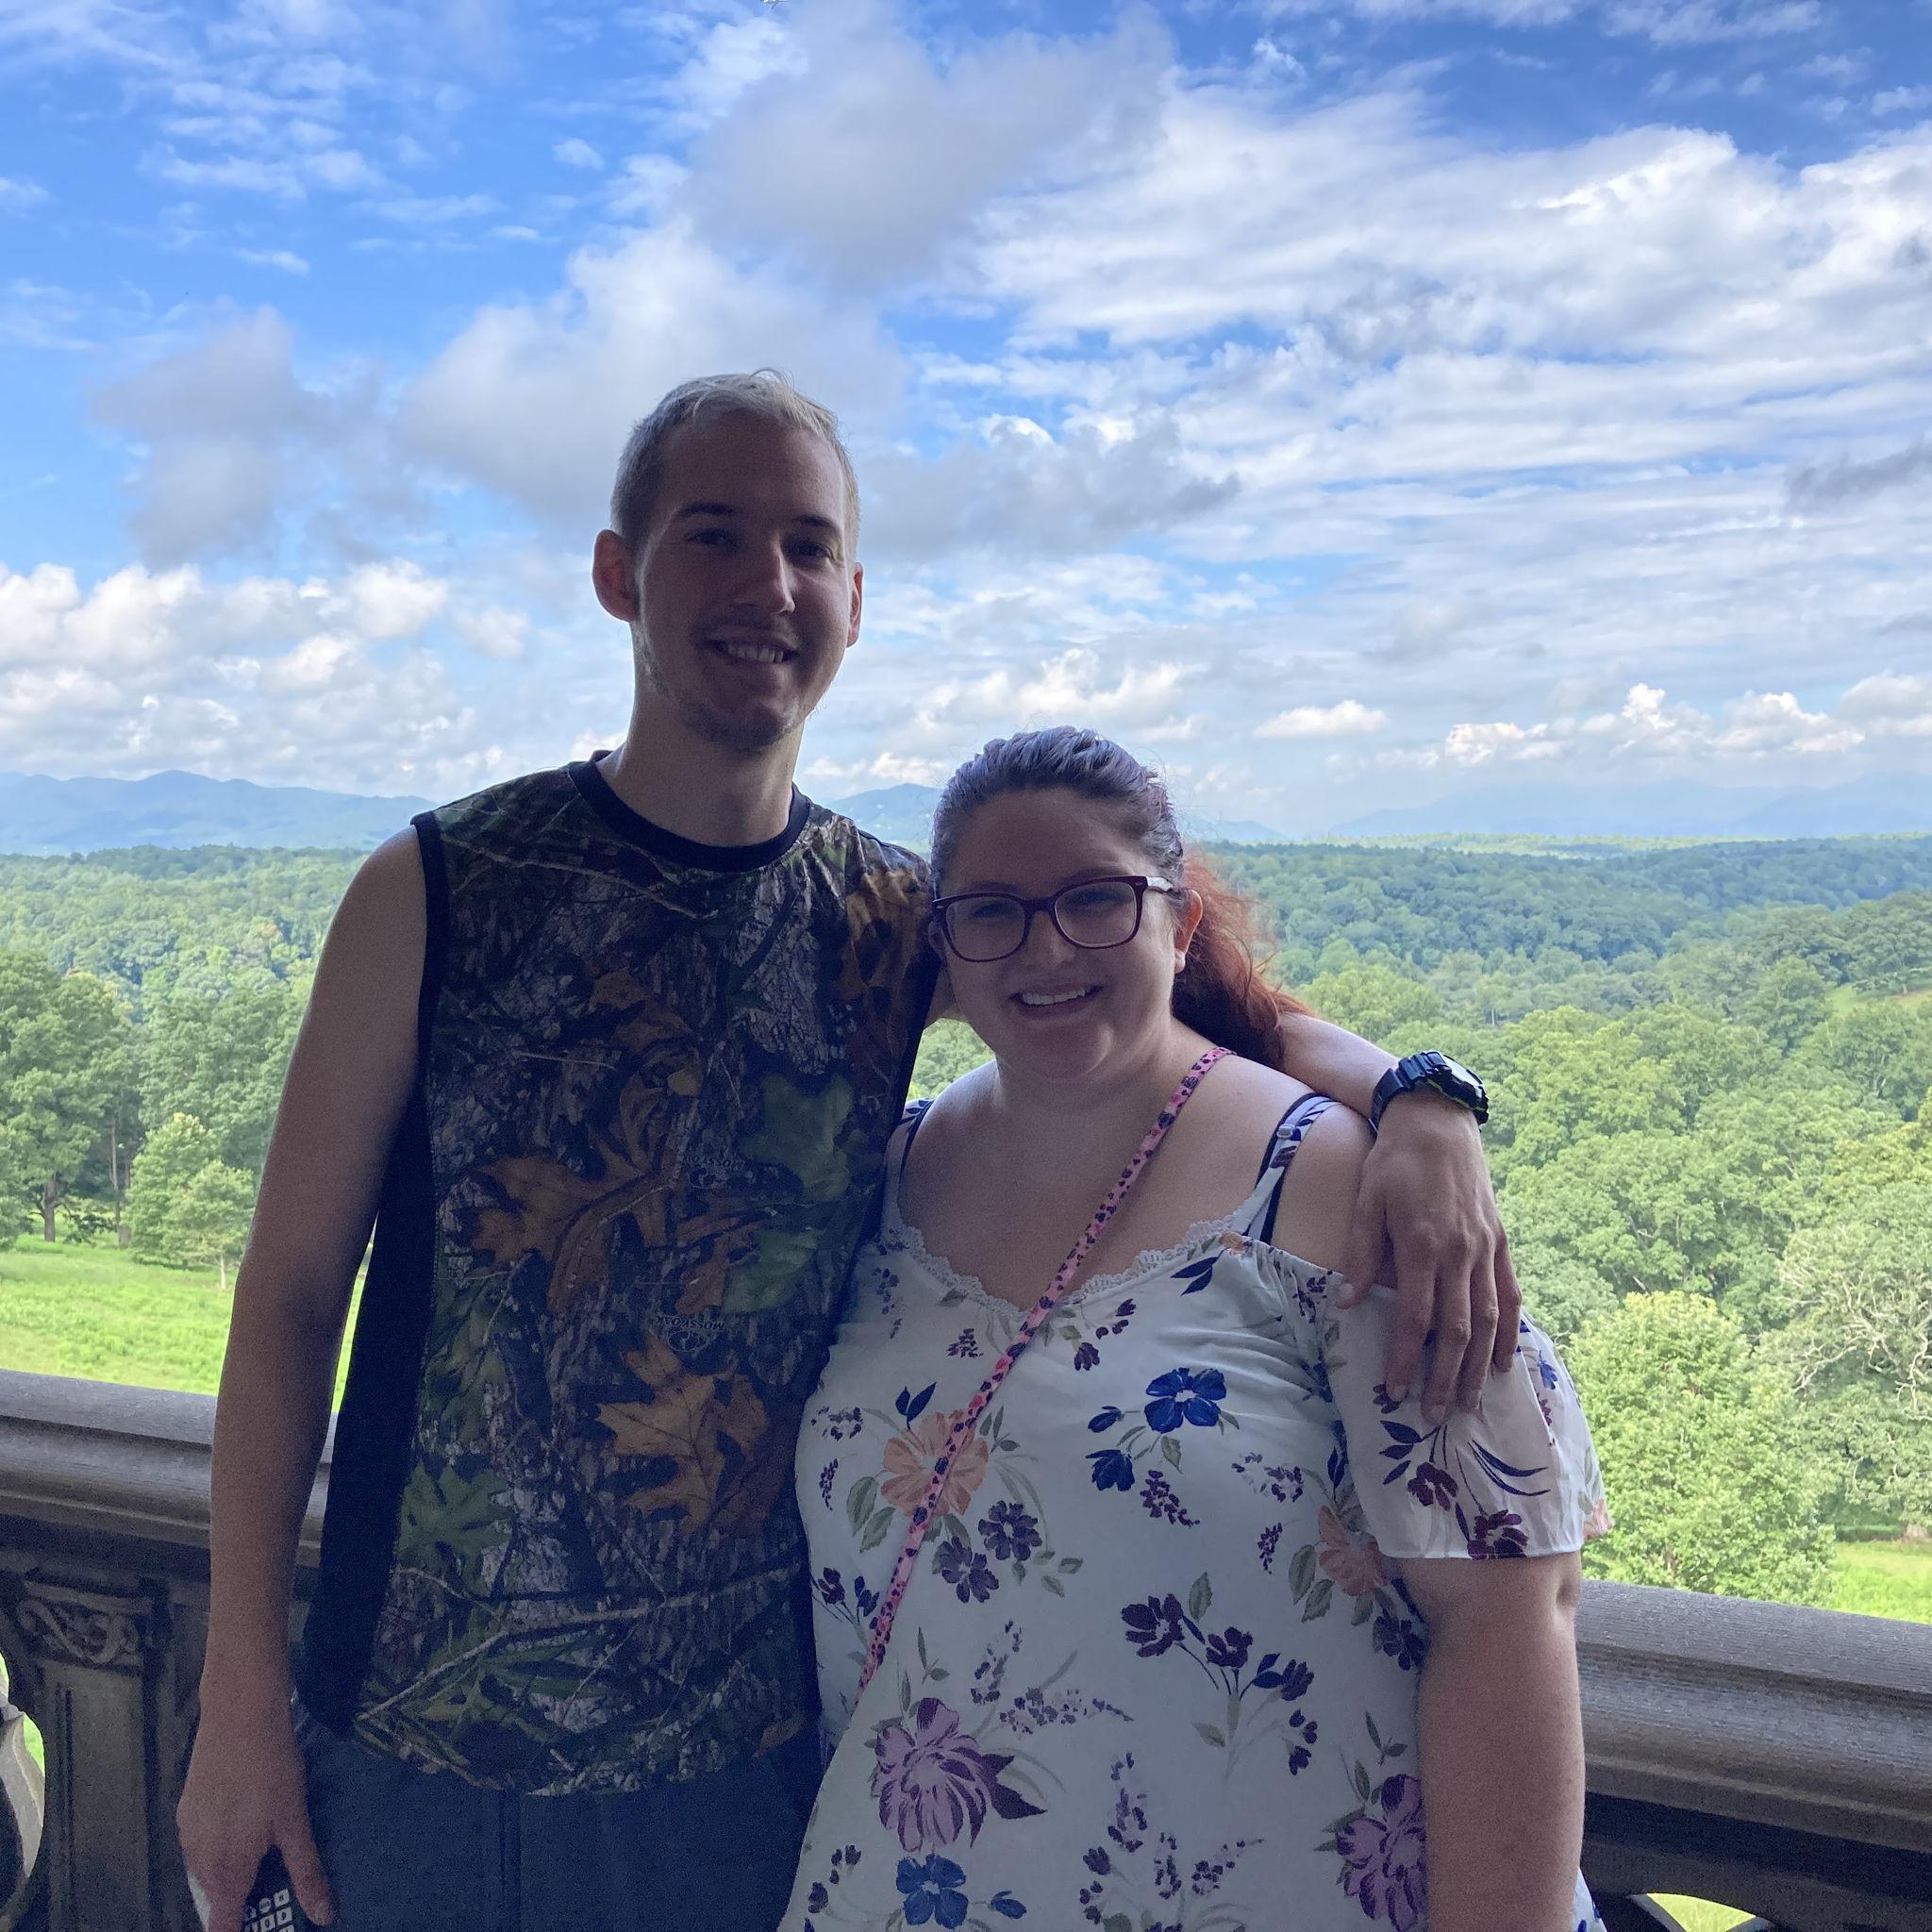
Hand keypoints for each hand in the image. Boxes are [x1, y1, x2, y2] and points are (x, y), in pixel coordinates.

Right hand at [178, 1698, 333, 1930]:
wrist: (239, 1715)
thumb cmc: (273, 1769)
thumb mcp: (295, 1821)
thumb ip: (306, 1872)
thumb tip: (323, 1915)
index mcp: (227, 1870)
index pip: (222, 1926)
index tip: (262, 1925)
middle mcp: (198, 1859)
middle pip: (216, 1898)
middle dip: (241, 1900)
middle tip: (274, 1885)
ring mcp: (187, 1833)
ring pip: (207, 1870)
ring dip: (230, 1872)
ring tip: (263, 1851)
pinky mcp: (185, 1808)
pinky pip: (200, 1844)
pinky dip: (219, 1846)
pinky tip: (243, 1821)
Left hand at [1336, 1090, 1520, 1423]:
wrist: (1438, 1121)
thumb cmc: (1394, 1161)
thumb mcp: (1367, 1201)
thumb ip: (1361, 1255)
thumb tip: (1348, 1305)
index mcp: (1422, 1244)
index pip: (1416, 1317)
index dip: (1407, 1359)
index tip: (1395, 1391)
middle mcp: (1460, 1252)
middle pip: (1457, 1329)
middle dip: (1445, 1377)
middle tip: (1434, 1416)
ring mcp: (1486, 1249)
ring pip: (1490, 1320)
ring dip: (1479, 1366)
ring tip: (1470, 1403)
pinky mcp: (1501, 1242)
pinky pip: (1511, 1296)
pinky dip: (1510, 1333)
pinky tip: (1504, 1362)